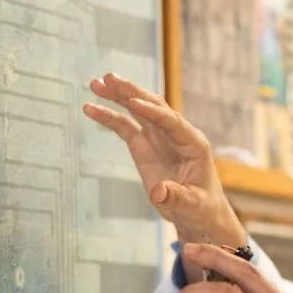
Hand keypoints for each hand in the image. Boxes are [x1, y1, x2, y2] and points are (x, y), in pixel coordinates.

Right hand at [81, 73, 245, 249]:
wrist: (198, 214)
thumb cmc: (201, 208)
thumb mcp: (192, 206)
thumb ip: (176, 197)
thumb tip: (158, 192)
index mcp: (194, 143)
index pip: (172, 121)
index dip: (153, 112)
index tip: (133, 103)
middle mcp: (176, 135)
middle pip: (154, 107)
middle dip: (132, 92)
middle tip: (110, 78)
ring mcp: (159, 138)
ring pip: (137, 111)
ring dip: (118, 96)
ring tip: (96, 83)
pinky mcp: (145, 146)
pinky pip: (125, 127)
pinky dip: (109, 117)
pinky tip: (91, 109)